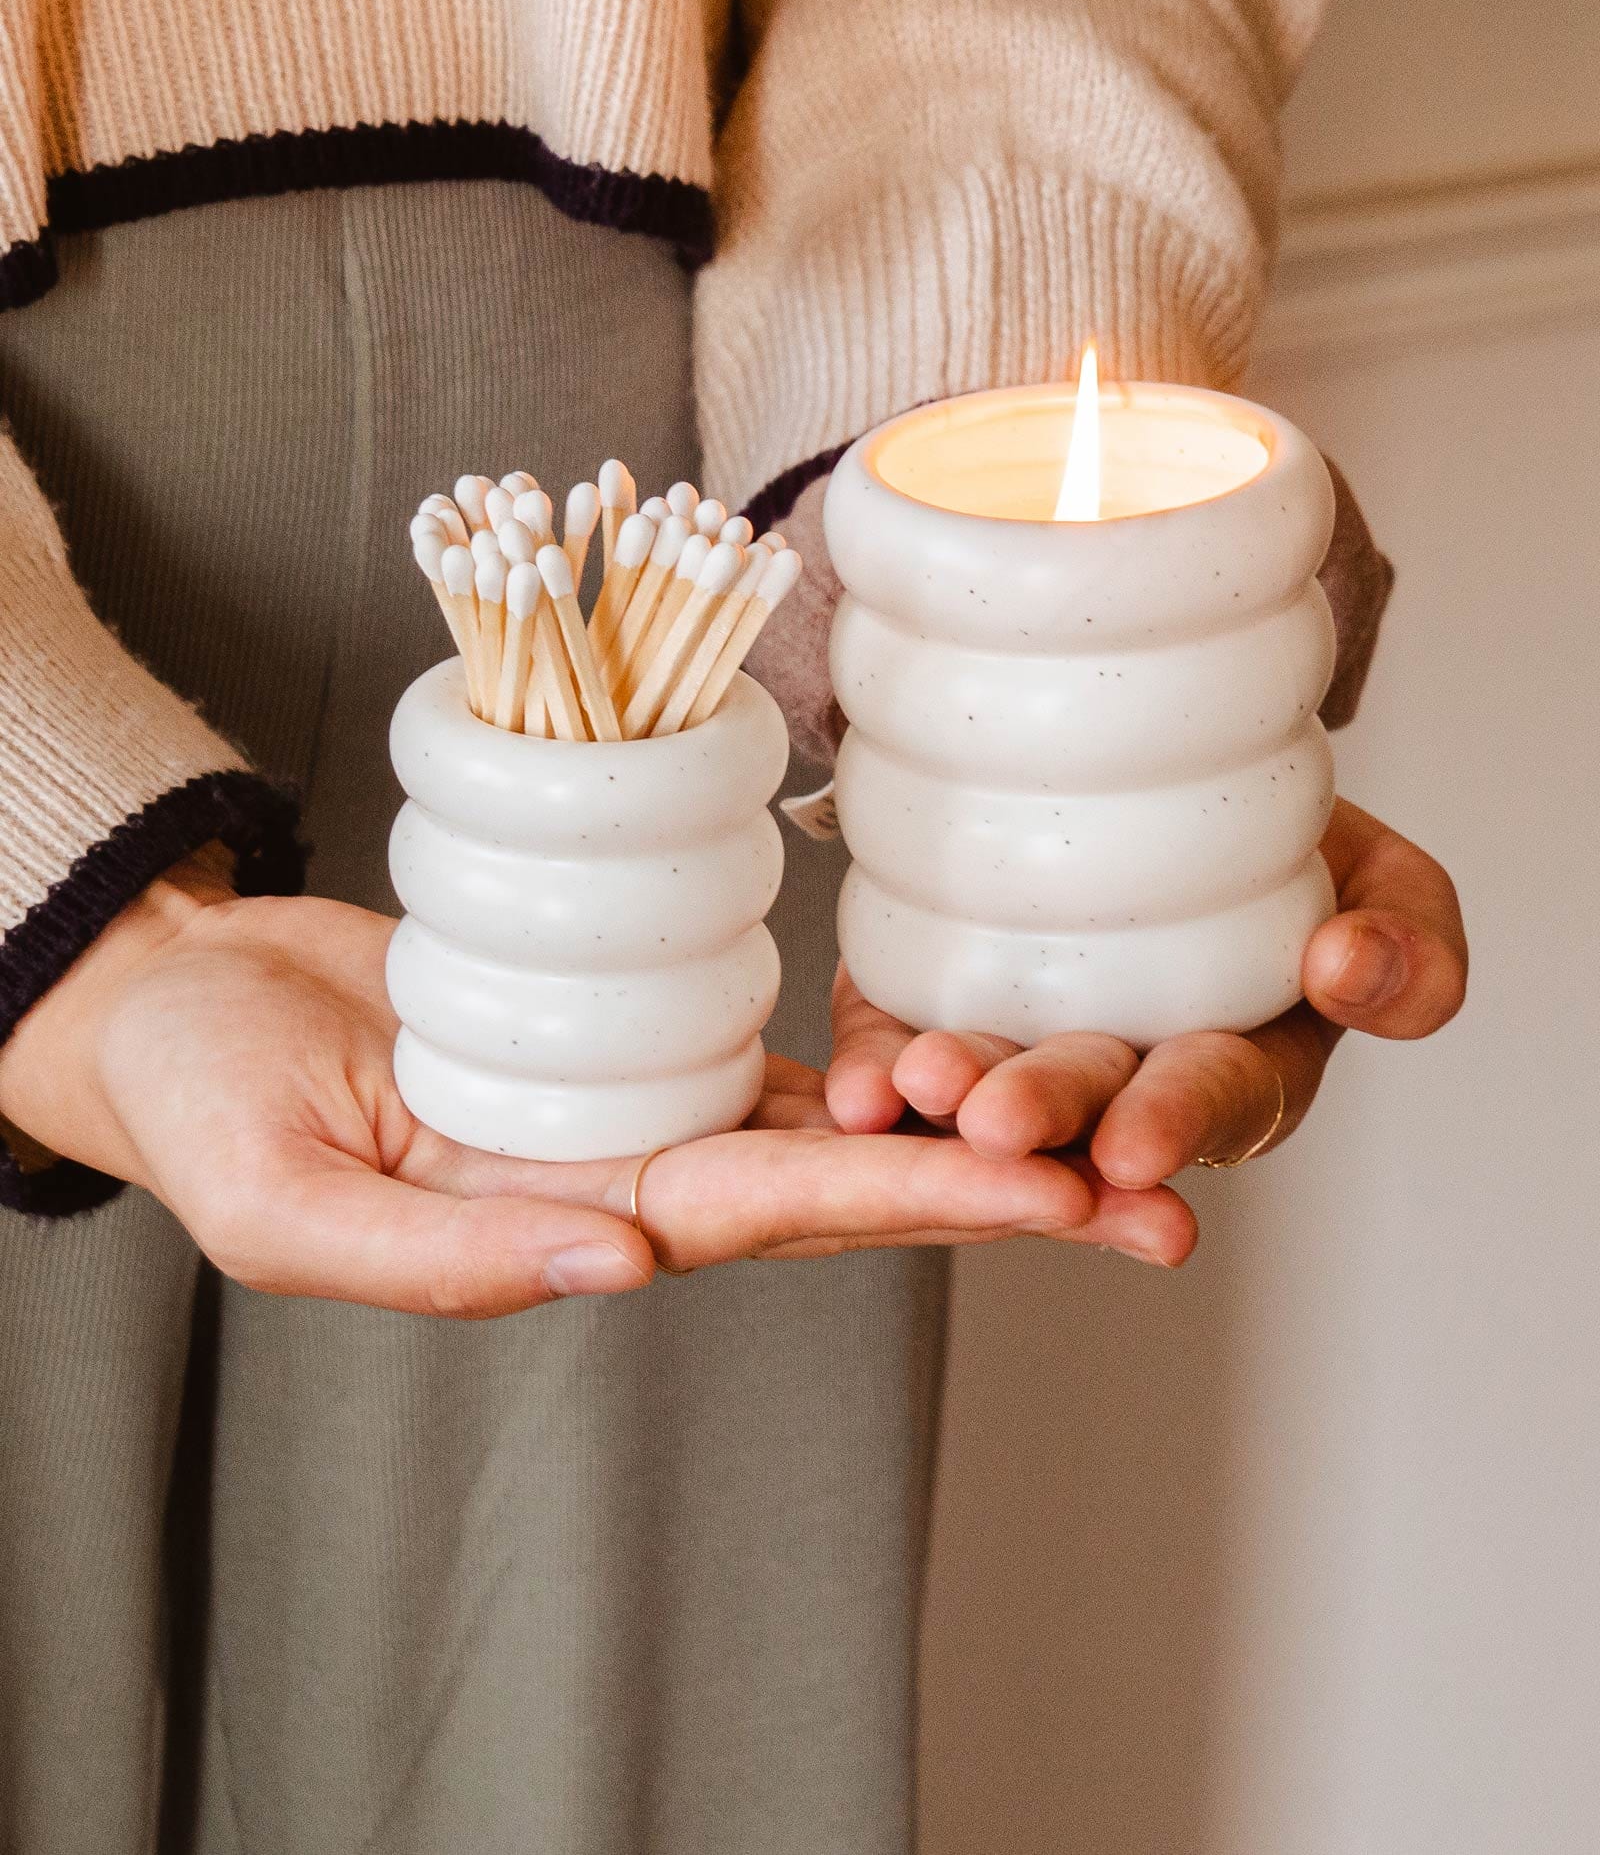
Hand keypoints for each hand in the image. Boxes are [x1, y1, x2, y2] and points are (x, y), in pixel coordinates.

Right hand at [0, 866, 1118, 1315]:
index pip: (774, 1219)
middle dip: (1005, 1189)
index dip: (918, 1201)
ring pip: (836, 1114)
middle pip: (851, 1179)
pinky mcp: (632, 1027)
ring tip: (1118, 1112)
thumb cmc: (211, 1110)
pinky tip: (971, 1041)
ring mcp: (642, 1099)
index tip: (1060, 1196)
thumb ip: (441, 1261)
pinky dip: (875, 1049)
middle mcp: (635, 1173)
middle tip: (1163, 1197)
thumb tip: (623, 1272)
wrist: (189, 1006)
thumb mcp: (288, 1210)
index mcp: (568, 1222)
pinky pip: (770, 1044)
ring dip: (970, 1118)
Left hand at [826, 799, 1465, 1236]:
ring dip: (943, 1102)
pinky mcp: (934, 1002)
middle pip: (1082, 1108)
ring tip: (912, 1089)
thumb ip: (1409, 951)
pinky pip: (898, 1045)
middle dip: (1042, 1119)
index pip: (1212, 1104)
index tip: (1139, 1147)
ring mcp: (1021, 1044)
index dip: (1177, 1125)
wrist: (1188, 784)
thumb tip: (1349, 967)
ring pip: (981, 1088)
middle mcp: (1121, 1078)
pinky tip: (854, 1087)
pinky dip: (875, 1071)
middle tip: (996, 1123)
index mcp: (1235, 1070)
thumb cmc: (1300, 854)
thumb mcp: (1391, 888)